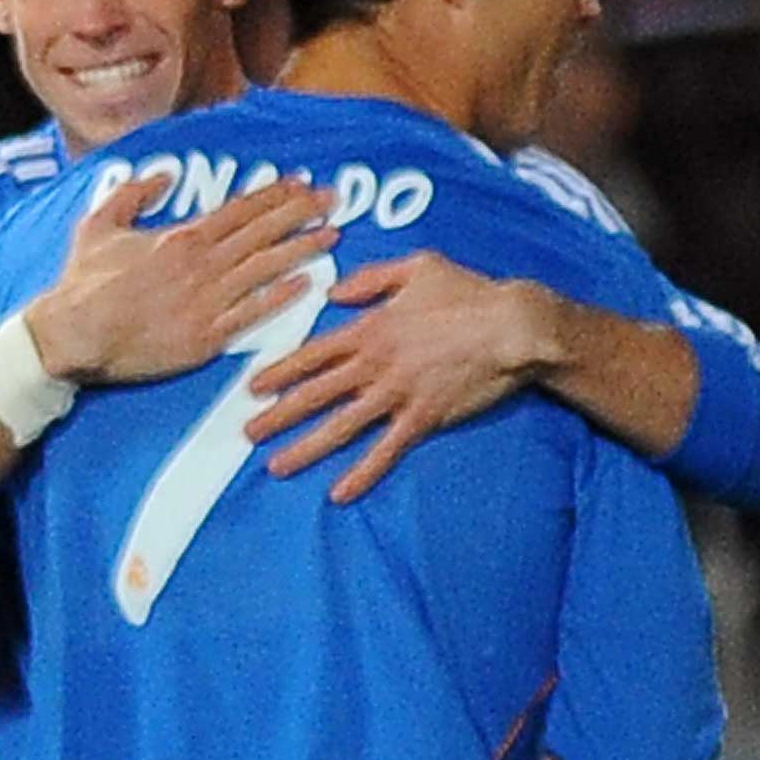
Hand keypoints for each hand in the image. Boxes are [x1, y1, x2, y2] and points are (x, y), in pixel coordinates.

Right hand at [25, 174, 337, 383]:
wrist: (73, 333)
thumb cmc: (82, 282)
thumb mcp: (99, 224)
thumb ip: (133, 194)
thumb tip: (162, 176)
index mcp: (181, 237)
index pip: (239, 210)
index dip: (274, 195)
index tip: (302, 183)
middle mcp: (201, 264)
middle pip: (262, 232)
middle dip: (301, 213)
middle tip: (334, 199)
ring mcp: (206, 301)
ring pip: (265, 268)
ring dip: (302, 248)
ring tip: (332, 235)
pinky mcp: (205, 337)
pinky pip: (253, 313)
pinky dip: (282, 296)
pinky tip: (307, 284)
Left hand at [245, 251, 552, 502]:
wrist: (513, 325)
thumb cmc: (469, 292)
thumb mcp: (417, 267)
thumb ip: (371, 279)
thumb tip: (333, 292)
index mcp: (369, 327)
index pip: (312, 353)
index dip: (280, 371)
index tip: (252, 387)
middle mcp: (374, 364)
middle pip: (315, 393)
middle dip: (278, 415)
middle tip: (247, 433)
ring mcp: (396, 394)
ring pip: (341, 426)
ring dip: (306, 448)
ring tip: (277, 466)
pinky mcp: (423, 419)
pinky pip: (386, 451)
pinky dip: (362, 473)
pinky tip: (339, 493)